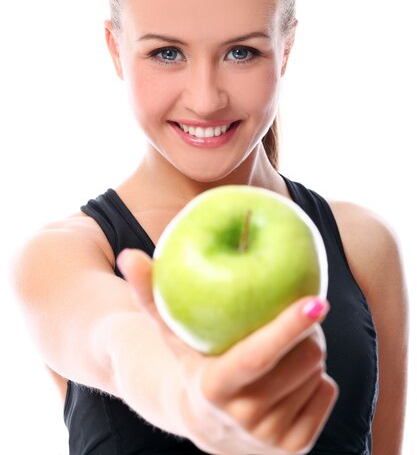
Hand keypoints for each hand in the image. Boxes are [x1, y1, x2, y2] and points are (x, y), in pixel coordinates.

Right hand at [118, 248, 337, 454]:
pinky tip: (292, 376)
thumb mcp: (171, 331)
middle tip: (297, 314)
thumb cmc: (191, 360)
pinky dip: (316, 378)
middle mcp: (243, 420)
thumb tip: (129, 255)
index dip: (287, 326)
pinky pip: (327, 394)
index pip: (259, 355)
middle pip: (302, 360)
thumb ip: (150, 294)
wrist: (207, 425)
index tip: (317, 300)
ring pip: (317, 374)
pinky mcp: (295, 449)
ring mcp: (271, 440)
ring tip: (288, 345)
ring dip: (311, 351)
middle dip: (307, 331)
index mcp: (214, 387)